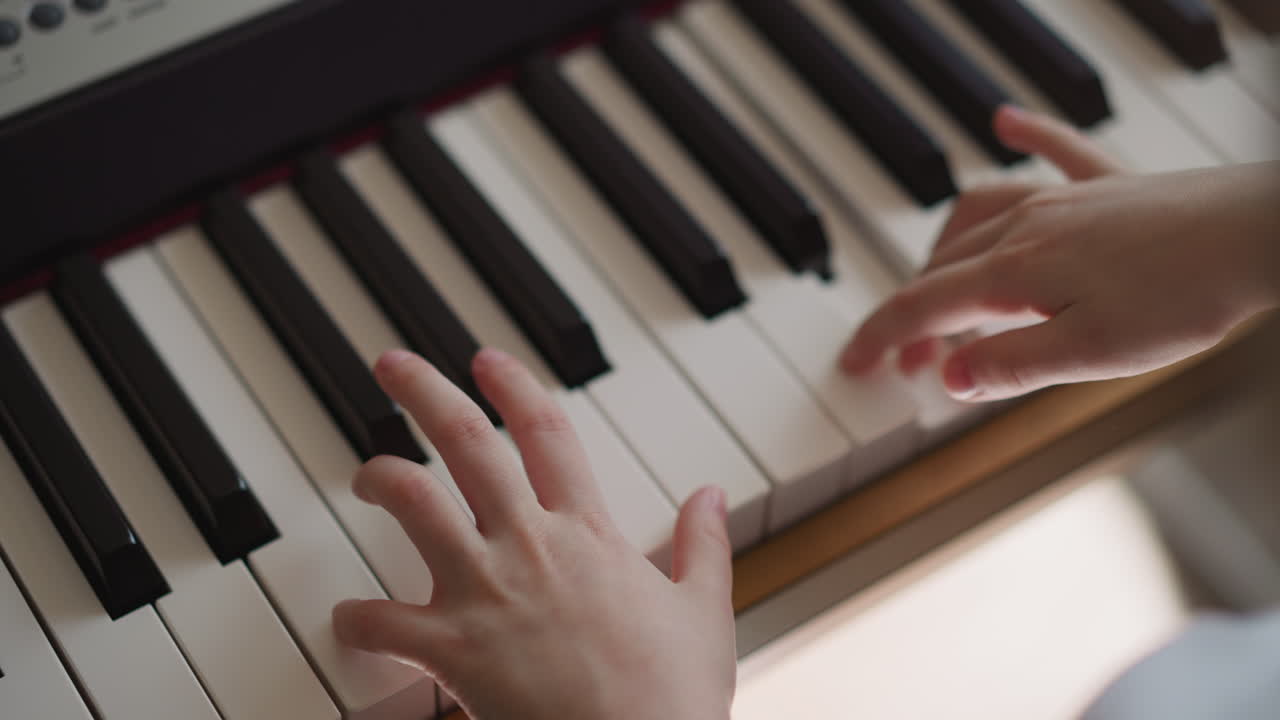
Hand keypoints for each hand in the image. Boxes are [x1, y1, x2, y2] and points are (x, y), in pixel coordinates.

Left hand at [331, 348, 736, 719]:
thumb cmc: (671, 697)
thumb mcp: (703, 612)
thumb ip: (704, 545)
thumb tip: (713, 495)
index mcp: (589, 533)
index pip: (546, 432)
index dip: (514, 386)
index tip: (488, 361)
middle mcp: (530, 546)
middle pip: (467, 442)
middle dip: (423, 392)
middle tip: (393, 365)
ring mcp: (485, 592)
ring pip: (414, 503)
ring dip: (380, 477)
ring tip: (366, 474)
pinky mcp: (451, 649)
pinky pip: (381, 621)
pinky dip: (356, 619)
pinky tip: (349, 619)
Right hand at [842, 106, 1279, 401]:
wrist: (1260, 236)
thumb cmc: (1185, 293)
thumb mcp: (1089, 354)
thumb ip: (1010, 364)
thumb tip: (948, 378)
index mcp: (1015, 272)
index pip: (923, 306)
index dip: (881, 337)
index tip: (855, 362)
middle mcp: (1028, 227)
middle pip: (943, 268)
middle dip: (912, 314)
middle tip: (907, 359)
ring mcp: (1066, 199)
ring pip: (977, 216)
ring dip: (943, 250)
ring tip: (933, 280)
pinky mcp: (1109, 185)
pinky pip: (1056, 149)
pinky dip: (1025, 135)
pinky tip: (1005, 119)